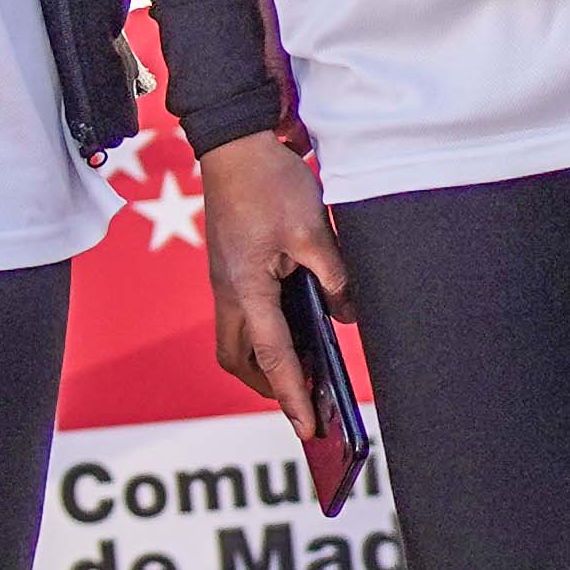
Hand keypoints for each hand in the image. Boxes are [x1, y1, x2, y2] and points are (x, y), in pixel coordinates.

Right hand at [194, 130, 345, 466]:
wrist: (235, 140)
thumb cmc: (269, 180)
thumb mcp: (313, 231)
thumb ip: (332, 278)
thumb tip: (345, 313)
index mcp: (245, 288)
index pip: (273, 356)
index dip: (293, 395)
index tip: (309, 429)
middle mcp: (227, 290)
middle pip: (238, 358)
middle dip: (269, 384)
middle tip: (308, 397)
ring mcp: (225, 278)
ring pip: (238, 338)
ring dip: (267, 358)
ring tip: (309, 364)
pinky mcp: (231, 265)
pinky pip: (245, 312)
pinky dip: (269, 330)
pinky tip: (301, 321)